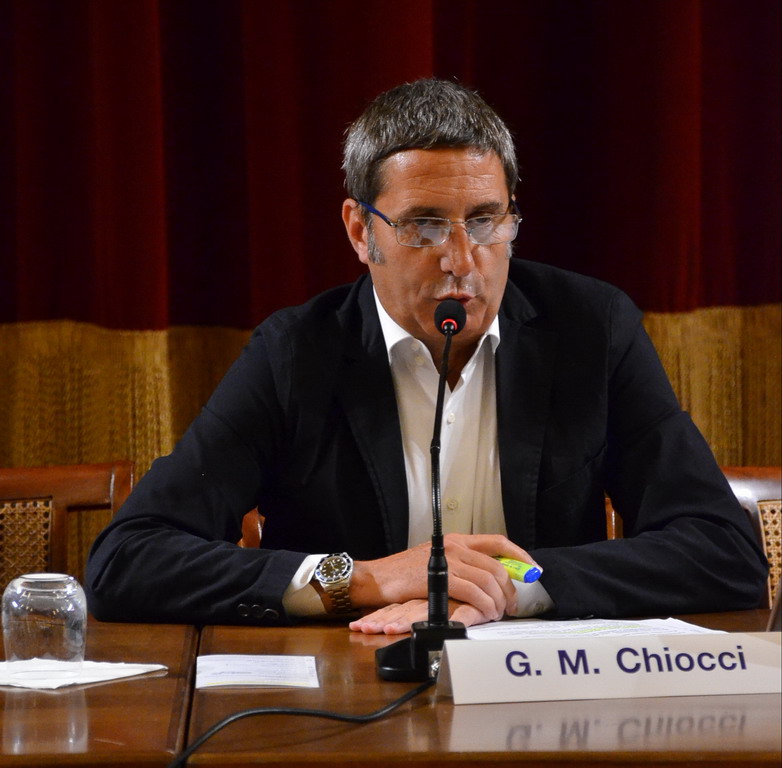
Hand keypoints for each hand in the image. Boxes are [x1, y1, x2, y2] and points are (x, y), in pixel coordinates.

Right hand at [349, 533, 537, 626]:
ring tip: (496, 614)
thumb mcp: (436, 562)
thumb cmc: (403, 574)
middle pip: (497, 565)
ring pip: (488, 580)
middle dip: (510, 589)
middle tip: (512, 606)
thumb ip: (461, 565)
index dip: (520, 556)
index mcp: (457, 540)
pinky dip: (484, 605)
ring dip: (498, 601)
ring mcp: (448, 560)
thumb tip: (489, 580)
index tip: (534, 570)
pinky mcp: (440, 577)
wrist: (376, 578)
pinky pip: (473, 592)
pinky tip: (485, 614)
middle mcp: (456, 546)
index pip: (497, 542)